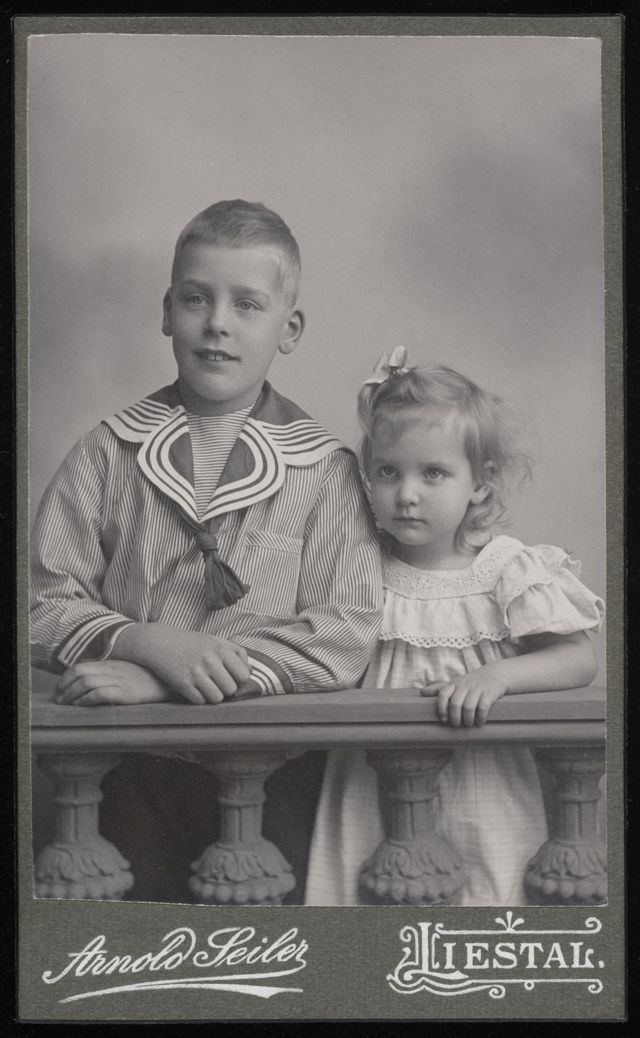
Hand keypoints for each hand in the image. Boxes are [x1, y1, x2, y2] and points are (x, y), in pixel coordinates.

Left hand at [55, 661, 172, 705]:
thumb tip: (91, 680)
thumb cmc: (148, 678)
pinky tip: (82, 705)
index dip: (66, 677)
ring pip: (87, 683)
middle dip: (65, 687)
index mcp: (112, 664)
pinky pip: (101, 693)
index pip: (81, 666)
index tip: (60, 688)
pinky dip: (87, 699)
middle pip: (80, 673)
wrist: (170, 682)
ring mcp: (120, 681)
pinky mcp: (126, 693)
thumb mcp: (127, 670)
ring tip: (67, 703)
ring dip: (72, 694)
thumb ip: (111, 672)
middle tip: (59, 699)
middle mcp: (113, 670)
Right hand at [112, 624, 250, 704]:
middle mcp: (209, 660)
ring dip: (214, 696)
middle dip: (226, 689)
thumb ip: (236, 652)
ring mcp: (195, 673)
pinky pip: (200, 701)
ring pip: (217, 698)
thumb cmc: (191, 643)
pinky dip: (199, 698)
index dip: (239, 679)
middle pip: (231, 689)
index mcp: (220, 648)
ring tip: (208, 687)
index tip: (232, 677)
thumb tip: (250, 672)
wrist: (159, 643)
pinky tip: (195, 689)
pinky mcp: (182, 684)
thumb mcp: (214, 640)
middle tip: (218, 684)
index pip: (243, 675)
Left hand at [420, 667, 507, 726]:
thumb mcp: (455, 683)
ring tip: (468, 724)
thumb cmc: (471, 682)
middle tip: (457, 725)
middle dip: (455, 718)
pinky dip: (481, 718)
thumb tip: (420, 692)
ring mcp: (478, 688)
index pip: (443, 694)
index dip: (441, 708)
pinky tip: (480, 722)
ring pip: (469, 707)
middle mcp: (465, 685)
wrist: (496, 674)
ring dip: (467, 720)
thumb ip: (438, 689)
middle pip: (455, 703)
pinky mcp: (490, 693)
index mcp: (455, 683)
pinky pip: (483, 707)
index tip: (443, 719)